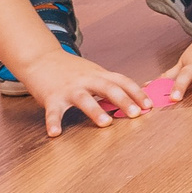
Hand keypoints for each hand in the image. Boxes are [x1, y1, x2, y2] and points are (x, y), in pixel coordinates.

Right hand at [23, 49, 150, 136]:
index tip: (149, 105)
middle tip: (136, 114)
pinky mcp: (51, 97)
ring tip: (106, 124)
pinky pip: (53, 111)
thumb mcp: (93, 73)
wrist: (41, 58)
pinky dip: (53, 122)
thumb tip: (132, 98)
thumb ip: (109, 84)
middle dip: (123, 101)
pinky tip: (55, 133)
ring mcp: (69, 88)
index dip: (137, 93)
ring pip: (84, 99)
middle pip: (108, 88)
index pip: (122, 81)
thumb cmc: (70, 69)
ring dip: (95, 111)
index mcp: (99, 75)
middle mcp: (86, 80)